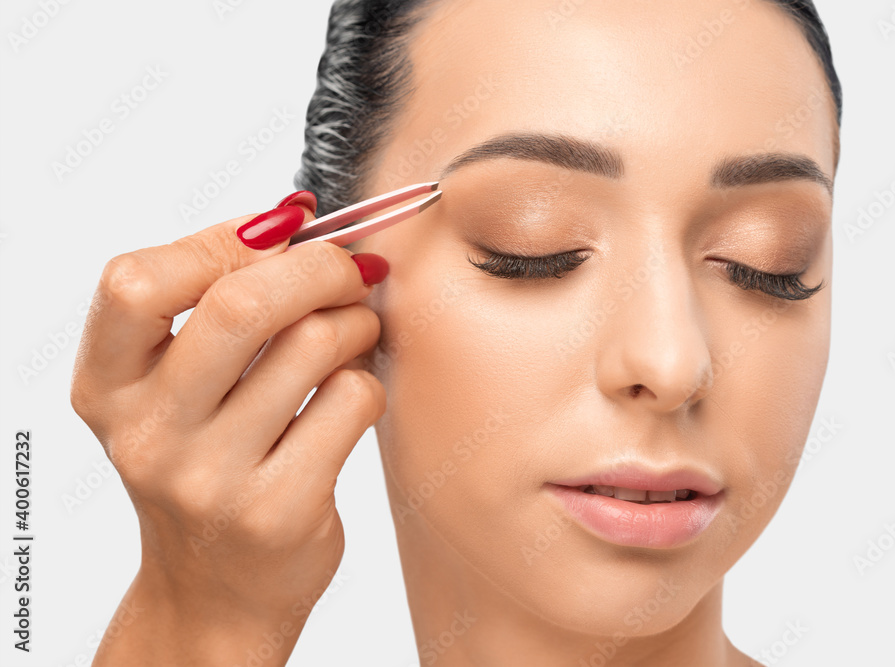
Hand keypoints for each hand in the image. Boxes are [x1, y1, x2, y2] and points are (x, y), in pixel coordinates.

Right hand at [71, 192, 386, 665]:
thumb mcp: (173, 393)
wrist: (216, 590)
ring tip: (355, 330)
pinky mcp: (280, 509)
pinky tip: (353, 392)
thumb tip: (288, 217)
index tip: (279, 230)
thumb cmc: (206, 467)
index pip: (138, 282)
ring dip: (353, 321)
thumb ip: (210, 309)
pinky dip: (367, 380)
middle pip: (240, 306)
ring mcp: (212, 478)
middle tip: (350, 268)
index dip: (221, 239)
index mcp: (108, 388)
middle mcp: (150, 433)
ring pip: (311, 346)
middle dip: (316, 267)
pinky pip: (350, 399)